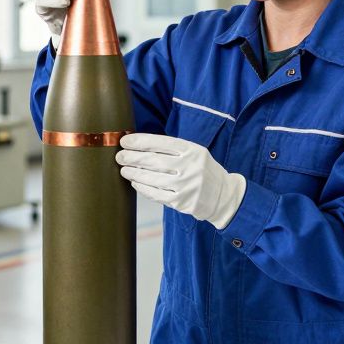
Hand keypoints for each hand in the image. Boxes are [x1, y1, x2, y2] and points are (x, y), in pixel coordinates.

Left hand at [116, 133, 246, 228]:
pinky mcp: (182, 202)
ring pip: (152, 178)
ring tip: (124, 170)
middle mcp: (190, 167)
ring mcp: (186, 186)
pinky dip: (143, 188)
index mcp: (192, 150)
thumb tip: (138, 146)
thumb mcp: (194, 153)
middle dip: (132, 157)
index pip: (161, 142)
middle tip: (120, 156)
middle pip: (153, 160)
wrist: (223, 195)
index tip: (125, 141)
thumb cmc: (202, 170)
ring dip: (134, 173)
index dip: (140, 141)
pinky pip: (156, 194)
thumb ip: (171, 149)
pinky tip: (135, 183)